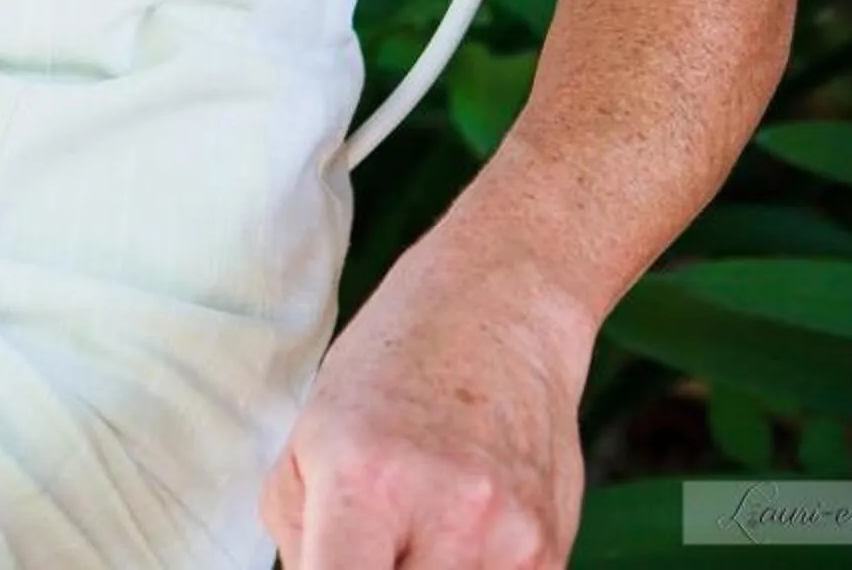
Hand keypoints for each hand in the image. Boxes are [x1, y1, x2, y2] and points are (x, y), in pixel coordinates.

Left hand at [256, 242, 592, 568]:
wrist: (498, 308)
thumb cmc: (390, 370)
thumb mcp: (310, 436)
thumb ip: (300, 536)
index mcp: (364, 479)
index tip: (331, 569)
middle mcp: (444, 514)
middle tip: (374, 539)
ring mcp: (508, 539)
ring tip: (417, 530)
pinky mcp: (551, 553)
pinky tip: (461, 536)